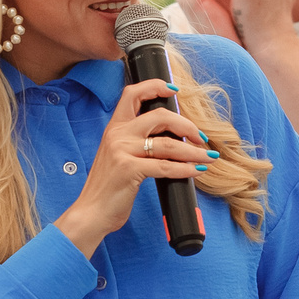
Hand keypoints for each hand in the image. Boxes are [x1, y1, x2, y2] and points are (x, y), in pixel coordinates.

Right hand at [52, 78, 215, 258]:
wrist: (91, 212)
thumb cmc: (108, 187)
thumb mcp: (117, 157)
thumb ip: (135, 143)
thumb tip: (171, 137)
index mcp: (114, 128)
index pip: (132, 94)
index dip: (155, 87)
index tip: (175, 90)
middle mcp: (117, 135)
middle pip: (160, 116)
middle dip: (187, 126)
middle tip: (201, 138)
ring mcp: (122, 151)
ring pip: (168, 144)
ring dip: (193, 151)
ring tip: (207, 157)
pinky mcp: (129, 169)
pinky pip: (166, 166)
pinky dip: (185, 169)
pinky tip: (196, 171)